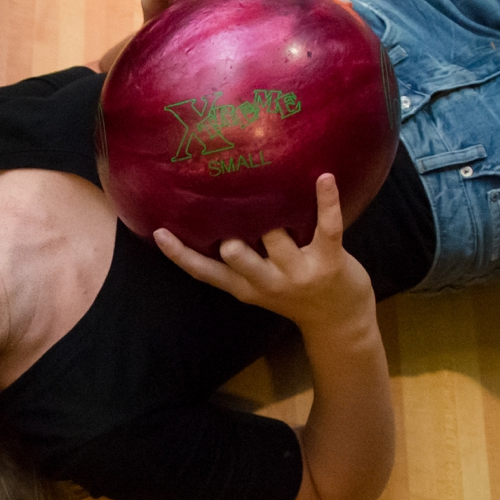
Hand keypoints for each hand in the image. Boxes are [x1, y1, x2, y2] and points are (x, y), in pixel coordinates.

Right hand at [153, 174, 372, 332]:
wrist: (340, 322)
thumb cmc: (296, 295)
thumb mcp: (259, 288)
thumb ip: (239, 263)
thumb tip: (220, 218)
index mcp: (244, 288)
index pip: (205, 272)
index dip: (180, 254)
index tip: (159, 231)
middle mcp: (267, 282)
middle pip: (236, 256)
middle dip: (231, 236)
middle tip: (233, 213)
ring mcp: (298, 273)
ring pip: (275, 236)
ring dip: (274, 213)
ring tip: (275, 187)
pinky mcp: (330, 262)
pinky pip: (327, 226)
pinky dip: (326, 200)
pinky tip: (324, 177)